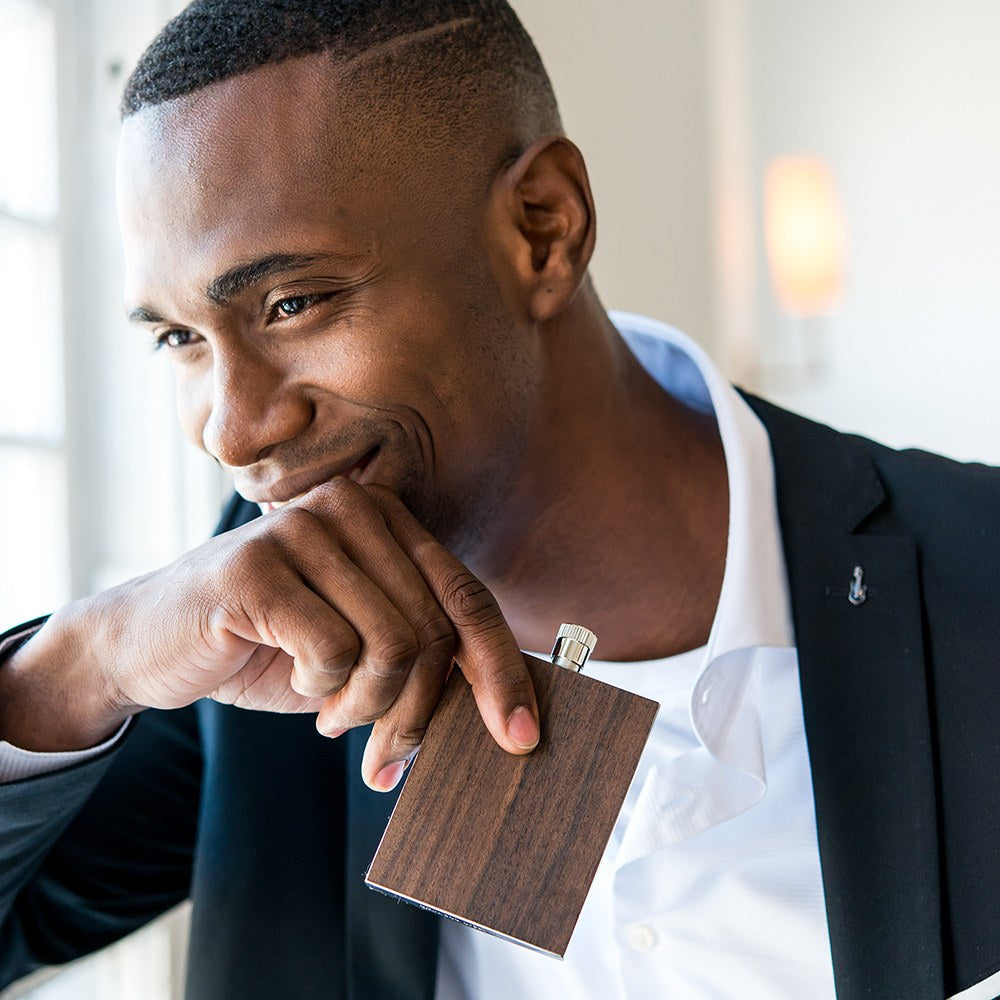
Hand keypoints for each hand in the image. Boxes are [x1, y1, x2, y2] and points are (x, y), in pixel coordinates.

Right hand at [2, 481, 538, 789]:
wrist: (153, 644)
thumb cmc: (272, 646)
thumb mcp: (362, 650)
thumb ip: (424, 657)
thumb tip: (509, 712)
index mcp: (388, 519)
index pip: (468, 598)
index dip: (502, 671)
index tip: (520, 737)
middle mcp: (352, 508)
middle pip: (433, 630)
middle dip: (415, 711)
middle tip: (385, 752)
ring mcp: (302, 528)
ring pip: (392, 644)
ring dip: (366, 706)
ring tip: (334, 713)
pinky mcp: (256, 564)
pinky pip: (332, 651)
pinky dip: (320, 689)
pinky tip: (294, 680)